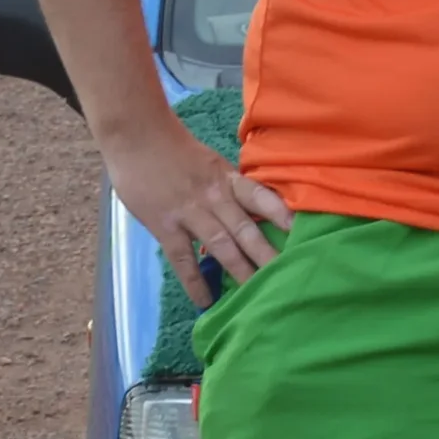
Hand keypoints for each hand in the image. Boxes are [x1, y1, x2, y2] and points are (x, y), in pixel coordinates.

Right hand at [100, 111, 290, 307]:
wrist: (137, 137)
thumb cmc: (176, 151)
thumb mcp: (212, 165)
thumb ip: (230, 189)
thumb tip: (255, 214)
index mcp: (228, 179)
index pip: (261, 197)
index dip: (282, 214)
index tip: (302, 233)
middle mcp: (214, 197)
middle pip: (246, 229)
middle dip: (268, 254)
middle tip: (289, 277)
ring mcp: (189, 213)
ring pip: (221, 246)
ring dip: (240, 271)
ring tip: (258, 294)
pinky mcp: (165, 226)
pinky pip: (182, 259)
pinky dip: (194, 281)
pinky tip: (205, 301)